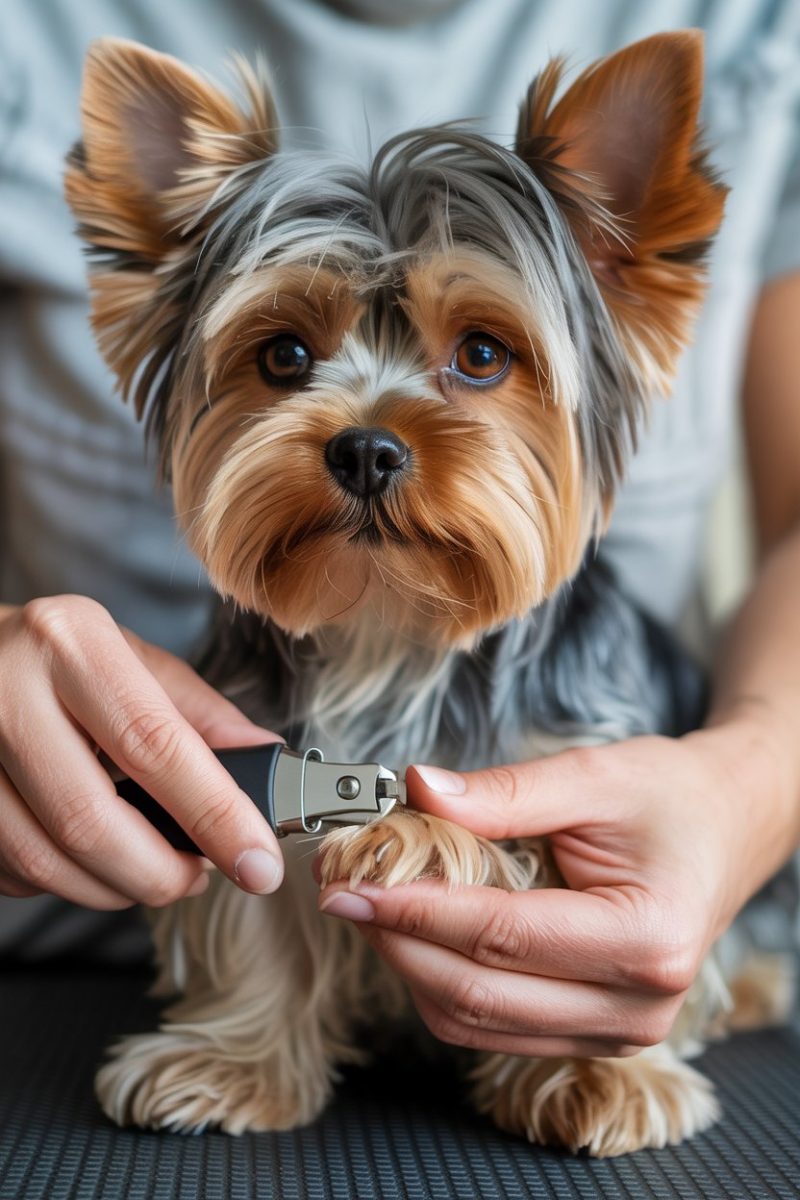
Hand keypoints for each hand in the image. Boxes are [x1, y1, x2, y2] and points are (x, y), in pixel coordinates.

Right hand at [0, 595, 283, 907]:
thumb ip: (197, 711)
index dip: (213, 814)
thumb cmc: (55, 653)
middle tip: (199, 876)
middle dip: (160, 872)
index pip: (153, 744)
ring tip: (155, 870)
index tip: (257, 862)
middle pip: (90, 821)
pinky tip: (90, 858)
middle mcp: (6, 691)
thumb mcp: (129, 654)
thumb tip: (265, 761)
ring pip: (45, 860)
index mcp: (70, 643)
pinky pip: (12, 870)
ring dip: (115, 887)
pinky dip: (65, 881)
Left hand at [318, 721, 786, 1056]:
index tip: (350, 885)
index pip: (500, 936)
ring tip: (373, 907)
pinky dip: (444, 984)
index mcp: (645, 937)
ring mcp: (617, 1030)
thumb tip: (416, 791)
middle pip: (479, 993)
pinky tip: (418, 934)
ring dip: (412, 967)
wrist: (726, 828)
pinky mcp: (593, 1031)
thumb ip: (505, 792)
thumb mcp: (595, 775)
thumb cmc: (670, 797)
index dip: (414, 911)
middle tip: (344, 892)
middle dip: (397, 942)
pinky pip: (495, 1026)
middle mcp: (636, 1005)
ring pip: (477, 1022)